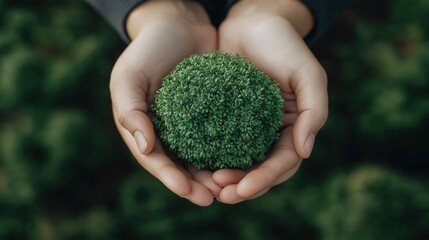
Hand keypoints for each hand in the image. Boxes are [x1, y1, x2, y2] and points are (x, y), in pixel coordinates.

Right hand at [110, 0, 219, 205]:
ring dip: (214, 174)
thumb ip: (130, 111)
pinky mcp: (211, 113)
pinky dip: (229, 149)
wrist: (178, 24)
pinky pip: (220, 135)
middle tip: (214, 197)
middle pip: (180, 165)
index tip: (189, 191)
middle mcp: (166, 131)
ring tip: (232, 186)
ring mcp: (189, 124)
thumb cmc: (147, 49)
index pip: (155, 160)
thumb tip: (145, 148)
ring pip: (202, 156)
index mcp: (143, 128)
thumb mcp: (128, 76)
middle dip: (196, 184)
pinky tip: (245, 159)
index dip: (170, 178)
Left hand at [213, 0, 327, 203]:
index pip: (283, 163)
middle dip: (243, 186)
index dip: (265, 179)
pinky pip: (217, 141)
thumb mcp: (307, 73)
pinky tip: (195, 163)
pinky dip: (210, 155)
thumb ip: (315, 111)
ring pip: (238, 161)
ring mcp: (247, 127)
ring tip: (208, 184)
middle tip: (221, 194)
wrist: (252, 22)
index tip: (243, 188)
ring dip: (226, 177)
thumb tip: (306, 152)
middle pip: (260, 169)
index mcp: (294, 127)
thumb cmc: (284, 45)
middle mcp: (271, 132)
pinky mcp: (225, 117)